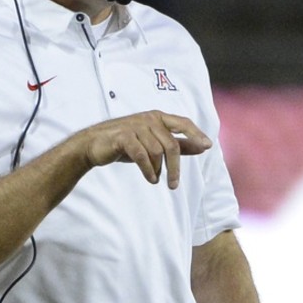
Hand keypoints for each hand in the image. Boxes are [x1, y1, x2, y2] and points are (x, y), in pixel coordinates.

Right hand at [79, 110, 211, 188]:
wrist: (94, 144)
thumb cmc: (126, 144)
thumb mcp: (154, 144)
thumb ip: (177, 144)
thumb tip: (202, 147)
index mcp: (157, 117)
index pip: (183, 123)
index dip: (196, 134)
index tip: (208, 146)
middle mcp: (149, 119)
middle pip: (171, 144)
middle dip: (175, 167)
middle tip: (173, 185)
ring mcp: (135, 126)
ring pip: (157, 152)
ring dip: (157, 170)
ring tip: (154, 178)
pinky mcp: (124, 137)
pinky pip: (142, 156)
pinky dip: (148, 170)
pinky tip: (150, 178)